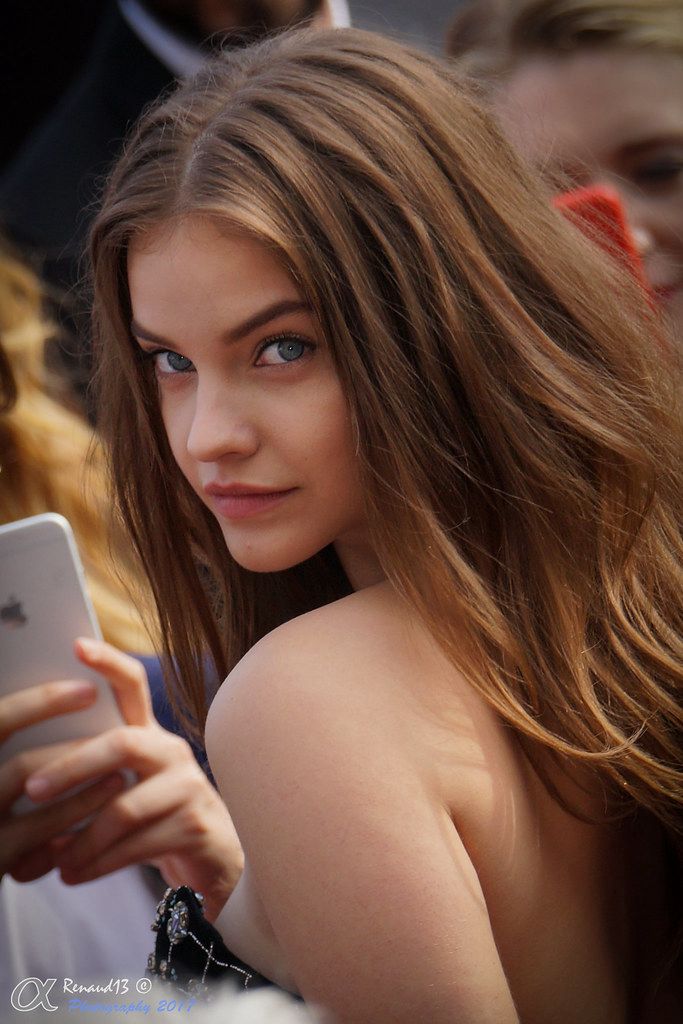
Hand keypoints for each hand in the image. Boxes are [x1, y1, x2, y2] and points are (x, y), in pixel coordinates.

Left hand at [23, 639, 243, 918]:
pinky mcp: (194, 826)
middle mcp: (172, 751)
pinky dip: (97, 863)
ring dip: (79, 838)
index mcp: (149, 734)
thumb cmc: (153, 818)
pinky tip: (73, 874)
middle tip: (32, 789)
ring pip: (124, 807)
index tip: (77, 644)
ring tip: (52, 858)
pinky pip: (135, 845)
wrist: (210, 859)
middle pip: (123, 743)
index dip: (108, 663)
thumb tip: (26, 777)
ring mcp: (188, 787)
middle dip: (72, 766)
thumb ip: (90, 774)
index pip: (133, 685)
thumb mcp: (123, 787)